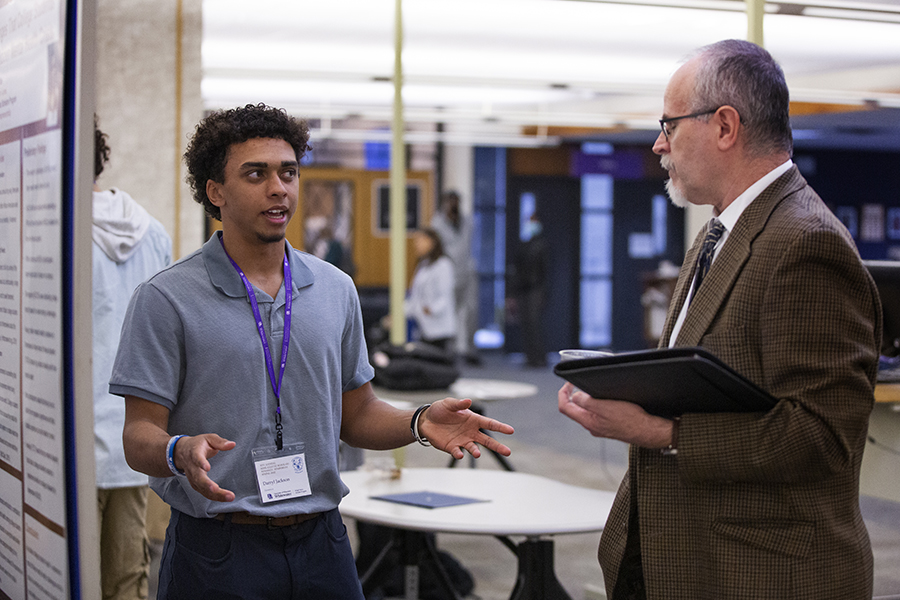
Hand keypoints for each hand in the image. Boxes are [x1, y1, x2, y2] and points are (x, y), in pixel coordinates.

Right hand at [173, 434, 236, 501]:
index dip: (201, 463)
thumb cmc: (198, 445)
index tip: (207, 467)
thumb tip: (232, 444)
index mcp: (195, 453)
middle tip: (216, 489)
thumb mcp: (209, 438)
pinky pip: (204, 492)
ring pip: (201, 488)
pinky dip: (214, 497)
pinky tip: (225, 498)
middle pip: (198, 478)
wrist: (180, 452)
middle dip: (207, 484)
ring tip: (228, 497)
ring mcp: (192, 477)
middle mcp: (192, 467)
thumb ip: (220, 442)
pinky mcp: (196, 484)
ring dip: (214, 494)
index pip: (196, 458)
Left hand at [418, 398, 514, 459]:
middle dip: (498, 446)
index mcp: (473, 420)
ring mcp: (462, 440)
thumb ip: (459, 403)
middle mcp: (470, 432)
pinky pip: (457, 452)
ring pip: (473, 448)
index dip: (500, 427)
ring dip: (476, 451)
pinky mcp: (452, 447)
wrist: (425, 420)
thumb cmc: (440, 410)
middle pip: (487, 440)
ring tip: (477, 454)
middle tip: (508, 452)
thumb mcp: (449, 403)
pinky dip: (459, 454)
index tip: (510, 430)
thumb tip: (468, 401)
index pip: (490, 424)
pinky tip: (460, 454)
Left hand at [558, 383, 673, 447]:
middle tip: (579, 383)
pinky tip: (605, 400)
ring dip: (586, 399)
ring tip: (592, 390)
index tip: (568, 383)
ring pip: (586, 411)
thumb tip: (574, 396)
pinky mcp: (609, 426)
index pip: (565, 407)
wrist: (647, 431)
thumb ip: (586, 402)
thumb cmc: (629, 420)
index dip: (563, 393)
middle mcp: (591, 426)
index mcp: (588, 421)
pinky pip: (597, 413)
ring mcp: (600, 427)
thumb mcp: (604, 407)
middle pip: (574, 409)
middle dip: (574, 394)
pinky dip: (596, 404)